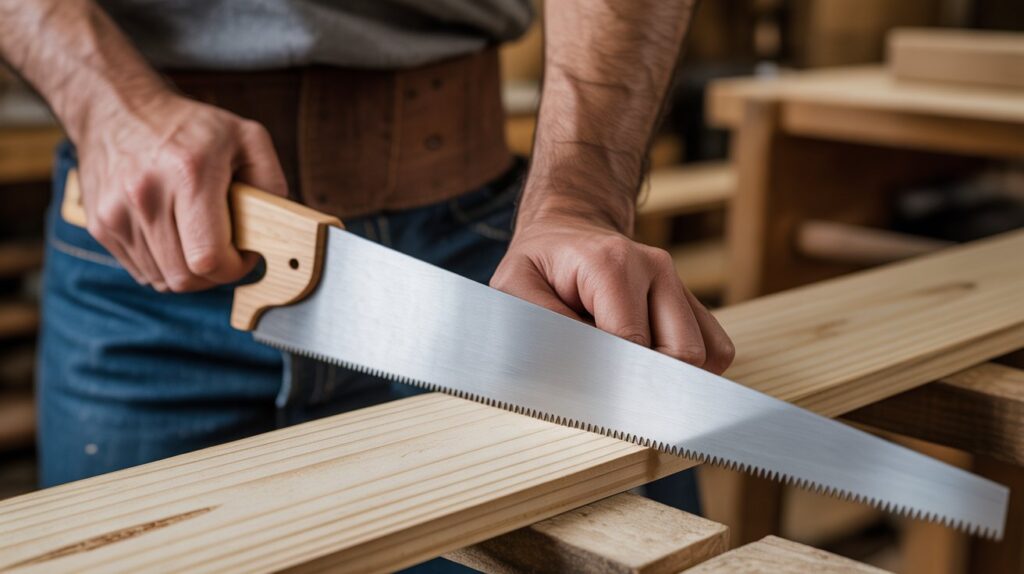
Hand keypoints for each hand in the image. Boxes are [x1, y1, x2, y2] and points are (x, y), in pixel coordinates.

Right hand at [75, 90, 287, 291]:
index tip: (244, 253)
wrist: (118, 108)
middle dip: (214, 275)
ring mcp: (116, 212)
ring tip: (198, 238)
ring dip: (187, 271)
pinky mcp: (99, 224)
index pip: (208, 259)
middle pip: (185, 278)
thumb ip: (272, 182)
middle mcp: (146, 195)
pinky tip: (173, 236)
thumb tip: (279, 227)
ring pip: (162, 280)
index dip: (234, 268)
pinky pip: (140, 271)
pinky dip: (163, 264)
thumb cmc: (190, 126)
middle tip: (225, 251)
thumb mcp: (247, 137)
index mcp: (189, 175)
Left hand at [491, 215, 734, 373]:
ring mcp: (677, 282)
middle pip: (682, 352)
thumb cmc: (539, 264)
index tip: (598, 397)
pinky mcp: (690, 299)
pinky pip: (716, 348)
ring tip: (630, 372)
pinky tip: (655, 368)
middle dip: (650, 382)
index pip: (635, 342)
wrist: (566, 232)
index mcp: (612, 263)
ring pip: (706, 353)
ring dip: (673, 377)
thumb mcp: (514, 286)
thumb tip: (581, 366)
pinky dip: (694, 370)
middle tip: (613, 391)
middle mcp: (655, 268)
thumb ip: (541, 324)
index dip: (618, 378)